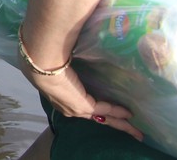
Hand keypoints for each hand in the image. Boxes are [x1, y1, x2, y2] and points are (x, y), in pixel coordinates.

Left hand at [22, 62, 142, 141]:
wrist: (40, 61)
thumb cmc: (46, 55)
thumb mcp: (57, 61)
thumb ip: (68, 60)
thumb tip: (72, 47)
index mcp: (58, 95)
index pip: (79, 105)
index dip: (94, 108)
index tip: (105, 110)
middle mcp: (66, 105)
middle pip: (93, 118)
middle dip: (111, 122)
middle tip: (129, 130)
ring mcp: (74, 108)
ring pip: (102, 119)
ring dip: (120, 123)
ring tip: (136, 131)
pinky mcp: (82, 106)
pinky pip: (104, 111)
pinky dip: (118, 112)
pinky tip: (130, 113)